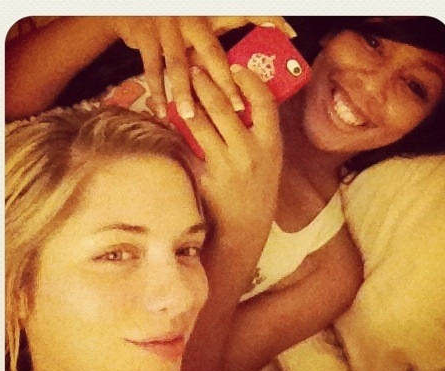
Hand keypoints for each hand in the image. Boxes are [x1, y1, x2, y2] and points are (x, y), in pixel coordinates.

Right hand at [104, 16, 295, 120]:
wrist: (143, 3)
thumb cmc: (189, 10)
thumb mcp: (218, 11)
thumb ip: (252, 18)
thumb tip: (288, 32)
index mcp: (207, 16)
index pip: (226, 46)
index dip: (234, 73)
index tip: (242, 102)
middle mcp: (187, 21)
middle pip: (207, 56)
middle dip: (217, 86)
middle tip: (231, 112)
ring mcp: (165, 29)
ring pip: (175, 65)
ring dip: (181, 92)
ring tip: (188, 116)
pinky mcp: (145, 38)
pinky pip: (151, 68)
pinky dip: (155, 91)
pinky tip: (162, 113)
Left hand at [184, 65, 282, 232]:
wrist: (244, 230)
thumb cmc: (257, 192)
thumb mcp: (269, 163)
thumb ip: (259, 135)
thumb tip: (241, 105)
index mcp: (271, 145)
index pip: (265, 103)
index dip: (250, 81)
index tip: (237, 67)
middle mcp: (251, 152)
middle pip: (226, 107)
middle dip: (207, 83)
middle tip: (195, 69)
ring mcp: (227, 164)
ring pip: (202, 123)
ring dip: (189, 102)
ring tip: (181, 89)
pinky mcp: (206, 175)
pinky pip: (190, 144)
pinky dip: (181, 129)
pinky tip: (174, 118)